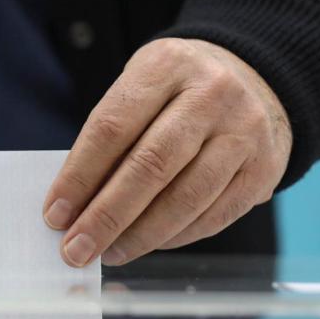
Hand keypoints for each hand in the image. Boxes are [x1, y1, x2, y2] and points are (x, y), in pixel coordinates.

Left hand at [43, 38, 291, 266]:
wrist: (256, 78)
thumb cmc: (176, 93)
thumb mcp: (141, 89)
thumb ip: (110, 138)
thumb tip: (74, 206)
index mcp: (166, 65)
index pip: (112, 128)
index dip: (79, 177)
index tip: (54, 215)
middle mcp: (212, 93)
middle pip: (150, 166)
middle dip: (106, 216)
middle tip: (76, 248)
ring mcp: (245, 131)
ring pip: (186, 197)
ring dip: (140, 235)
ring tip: (109, 252)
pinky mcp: (265, 168)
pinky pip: (214, 215)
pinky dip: (175, 236)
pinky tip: (148, 243)